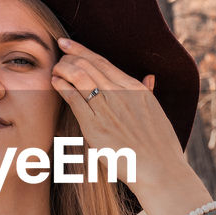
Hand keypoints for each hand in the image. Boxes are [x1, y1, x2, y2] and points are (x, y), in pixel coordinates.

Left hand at [50, 36, 184, 188]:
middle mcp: (121, 94)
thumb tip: (149, 77)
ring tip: (55, 68)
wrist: (161, 171)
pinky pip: (74, 99)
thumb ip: (148, 92)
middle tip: (58, 54)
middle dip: (70, 56)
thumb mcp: (157, 112)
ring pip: (79, 77)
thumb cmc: (160, 146)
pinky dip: (62, 87)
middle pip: (89, 65)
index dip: (82, 50)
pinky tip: (54, 82)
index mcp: (136, 89)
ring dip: (63, 69)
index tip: (69, 44)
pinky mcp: (96, 126)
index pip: (103, 62)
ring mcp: (108, 109)